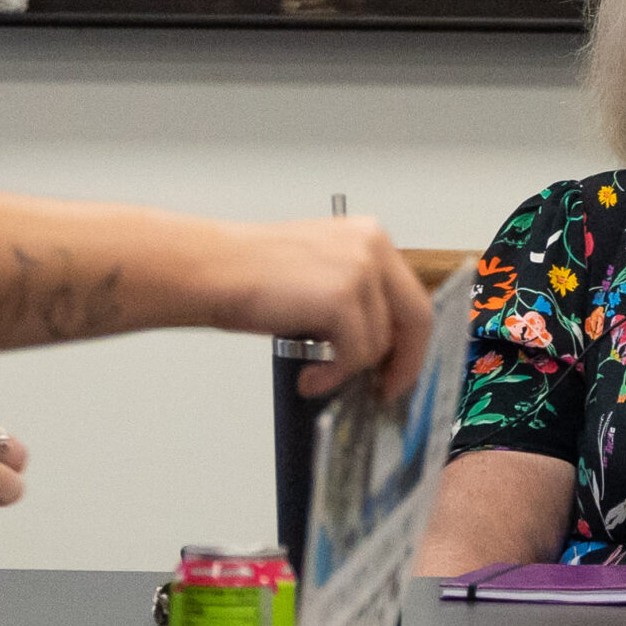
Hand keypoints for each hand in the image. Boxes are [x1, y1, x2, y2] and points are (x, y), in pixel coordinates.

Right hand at [230, 215, 436, 399]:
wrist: (210, 268)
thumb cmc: (249, 273)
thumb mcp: (318, 271)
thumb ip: (355, 296)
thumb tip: (377, 342)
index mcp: (368, 236)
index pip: (411, 295)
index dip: (410, 339)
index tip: (401, 366)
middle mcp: (371, 246)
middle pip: (416, 317)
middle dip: (403, 363)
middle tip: (386, 389)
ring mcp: (359, 270)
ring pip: (380, 342)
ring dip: (349, 370)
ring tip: (317, 375)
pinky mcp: (342, 297)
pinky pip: (356, 354)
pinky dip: (335, 375)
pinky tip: (311, 376)